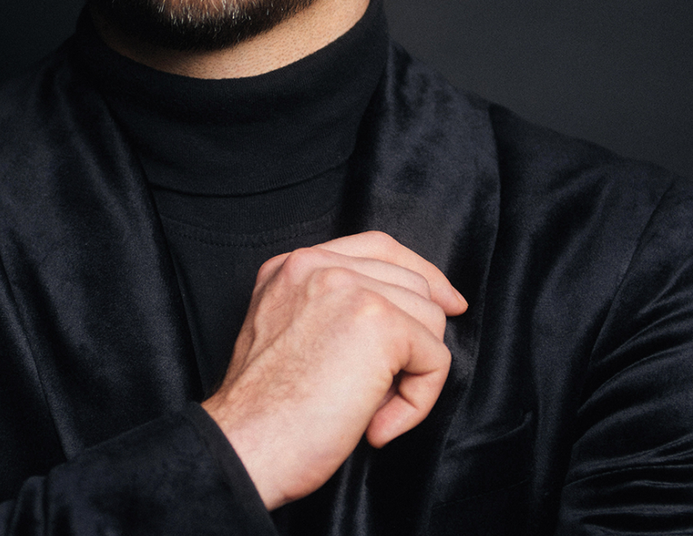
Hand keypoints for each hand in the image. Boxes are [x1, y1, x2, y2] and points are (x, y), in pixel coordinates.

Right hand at [201, 231, 466, 509]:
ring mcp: (349, 288)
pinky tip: (375, 426)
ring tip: (369, 410)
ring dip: (413, 376)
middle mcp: (319, 264)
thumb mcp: (284, 333)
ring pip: (429, 320)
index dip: (421, 273)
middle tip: (385, 393)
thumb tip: (402, 315)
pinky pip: (434, 359)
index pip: (377, 247)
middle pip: (412, 282)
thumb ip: (327, 307)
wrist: (245, 446)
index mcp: (293, 265)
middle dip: (418, 337)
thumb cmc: (264, 412)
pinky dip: (418, 402)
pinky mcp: (378, 321)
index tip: (448, 304)